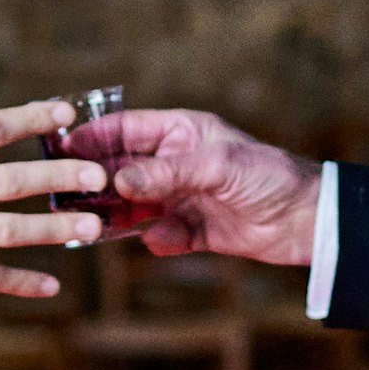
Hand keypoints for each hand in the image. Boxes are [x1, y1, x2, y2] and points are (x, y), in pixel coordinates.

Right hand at [78, 108, 318, 260]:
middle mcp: (178, 163)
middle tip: (69, 195)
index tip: (61, 149)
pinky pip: (161, 235)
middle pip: (123, 169)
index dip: (93, 137)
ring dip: (119, 215)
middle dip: (98, 181)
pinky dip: (158, 239)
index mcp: (182, 132)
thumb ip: (166, 173)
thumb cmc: (268, 176)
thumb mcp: (216, 166)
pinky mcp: (194, 230)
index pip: (126, 129)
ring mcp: (184, 197)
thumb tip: (118, 179)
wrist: (307, 220)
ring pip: (136, 205)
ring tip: (95, 225)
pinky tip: (162, 240)